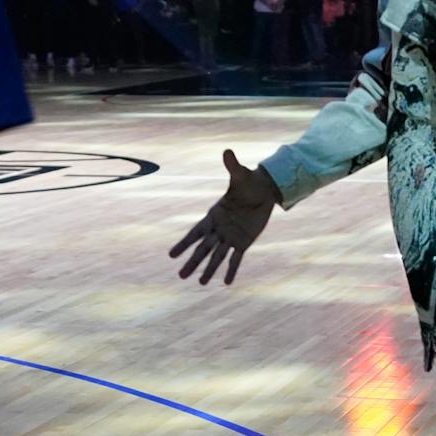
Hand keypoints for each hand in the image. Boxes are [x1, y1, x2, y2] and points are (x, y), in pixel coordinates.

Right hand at [170, 149, 278, 285]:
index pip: (196, 232)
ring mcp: (230, 237)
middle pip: (203, 249)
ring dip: (209, 269)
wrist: (263, 190)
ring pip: (217, 256)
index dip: (184, 243)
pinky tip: (226, 283)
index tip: (172, 254)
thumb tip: (227, 151)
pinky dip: (231, 270)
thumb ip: (232, 166)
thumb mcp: (240, 175)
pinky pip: (236, 258)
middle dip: (192, 262)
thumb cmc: (248, 181)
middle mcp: (219, 229)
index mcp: (214, 215)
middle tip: (180, 276)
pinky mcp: (243, 241)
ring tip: (200, 283)